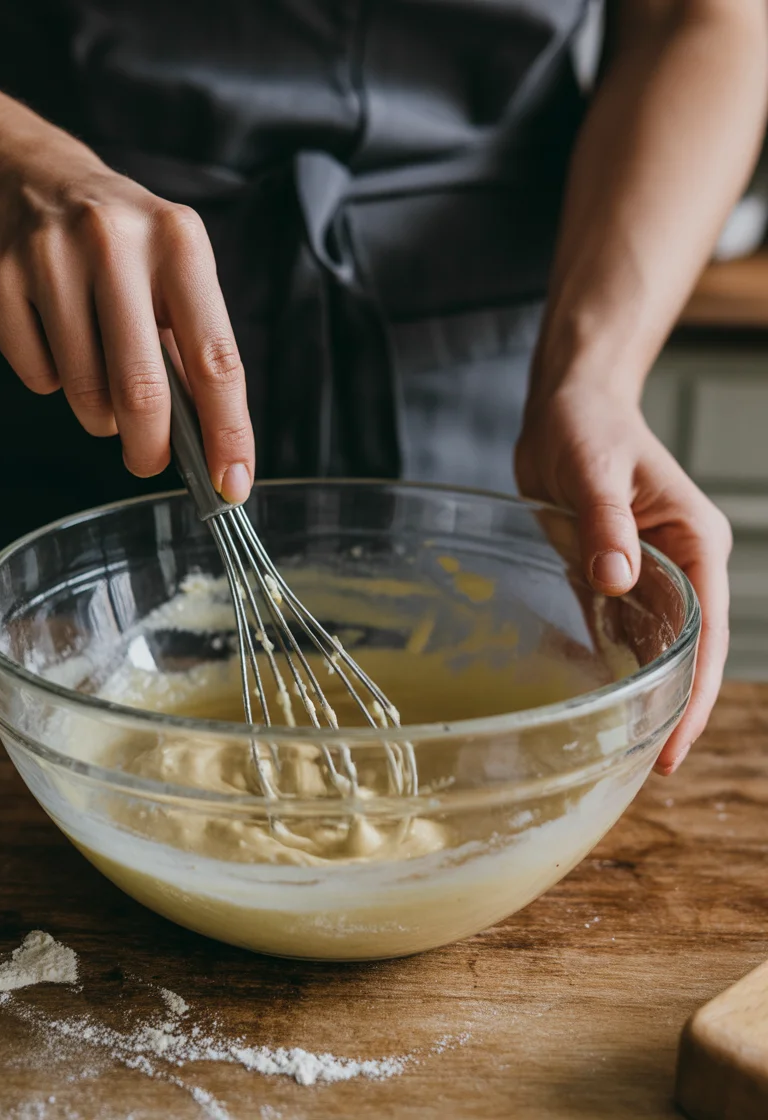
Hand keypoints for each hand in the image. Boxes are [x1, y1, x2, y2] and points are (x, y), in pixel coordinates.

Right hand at [0, 139, 253, 496]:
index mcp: (179, 242)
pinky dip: (53, 381)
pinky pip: (38, 377)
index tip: (232, 482)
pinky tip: (55, 339)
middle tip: (149, 461)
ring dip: (100, 414)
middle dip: (150, 447)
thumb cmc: (121, 248)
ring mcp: (48, 256)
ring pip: (85, 393)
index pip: (216, 358)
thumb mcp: (174, 276)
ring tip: (101, 378)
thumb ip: (194, 353)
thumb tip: (217, 447)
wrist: (27, 179)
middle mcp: (115, 241)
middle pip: (142, 389)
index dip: (227, 430)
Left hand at [515, 387, 731, 774]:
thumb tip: (618, 580)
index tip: (677, 742)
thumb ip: (607, 523)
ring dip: (644, 693)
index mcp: (696, 541)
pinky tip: (593, 700)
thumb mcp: (595, 468)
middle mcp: (680, 565)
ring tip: (624, 748)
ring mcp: (646, 574)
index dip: (696, 689)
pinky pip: (615, 630)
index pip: (708, 630)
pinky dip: (609, 664)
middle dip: (676, 707)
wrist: (565, 408)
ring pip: (654, 647)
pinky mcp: (610, 576)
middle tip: (651, 765)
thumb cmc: (589, 426)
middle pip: (688, 650)